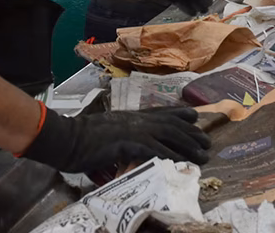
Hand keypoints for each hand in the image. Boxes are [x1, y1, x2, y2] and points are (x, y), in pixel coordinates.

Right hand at [23, 106, 209, 172]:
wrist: (67, 138)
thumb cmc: (82, 136)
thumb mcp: (108, 129)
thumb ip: (123, 133)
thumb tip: (130, 143)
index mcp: (132, 115)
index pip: (162, 112)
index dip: (180, 115)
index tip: (195, 118)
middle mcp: (138, 119)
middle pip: (172, 124)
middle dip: (192, 133)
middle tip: (207, 142)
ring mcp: (135, 129)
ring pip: (170, 135)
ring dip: (189, 145)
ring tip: (203, 155)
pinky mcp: (130, 143)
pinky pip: (156, 149)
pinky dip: (172, 155)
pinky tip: (183, 162)